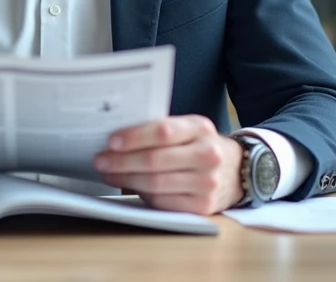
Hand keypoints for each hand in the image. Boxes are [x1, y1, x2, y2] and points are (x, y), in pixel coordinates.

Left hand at [93, 115, 243, 215]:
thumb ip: (160, 130)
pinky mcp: (202, 207)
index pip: (163, 131)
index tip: (111, 141)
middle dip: (122, 161)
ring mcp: (207, 183)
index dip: (134, 137)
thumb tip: (117, 138)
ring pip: (155, 183)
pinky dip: (141, 194)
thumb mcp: (188, 129)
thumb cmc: (199, 146)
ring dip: (126, 178)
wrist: (235, 170)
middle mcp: (207, 155)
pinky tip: (129, 186)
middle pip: (155, 160)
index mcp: (200, 128)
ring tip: (108, 173)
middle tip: (100, 160)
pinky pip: (162, 201)